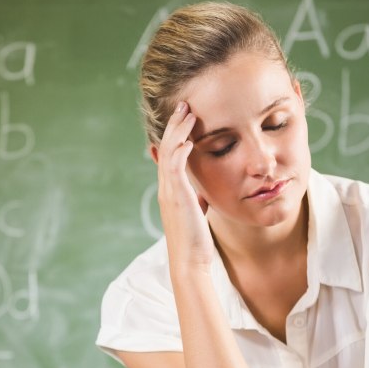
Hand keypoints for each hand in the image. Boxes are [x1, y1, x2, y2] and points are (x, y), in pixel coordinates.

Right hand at [155, 102, 215, 268]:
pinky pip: (175, 167)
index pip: (169, 155)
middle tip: (184, 105)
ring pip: (168, 152)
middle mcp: (166, 188)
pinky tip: (190, 139)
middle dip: (175, 125)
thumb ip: (197, 201)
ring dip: (178, 131)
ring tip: (188, 112)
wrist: (190, 262)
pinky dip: (180, 150)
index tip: (186, 118)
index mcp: (170, 191)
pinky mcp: (177, 197)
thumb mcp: (196, 215)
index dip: (176, 135)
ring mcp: (169, 192)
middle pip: (165, 147)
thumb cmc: (196, 242)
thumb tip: (203, 196)